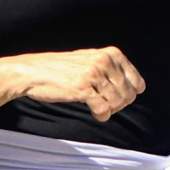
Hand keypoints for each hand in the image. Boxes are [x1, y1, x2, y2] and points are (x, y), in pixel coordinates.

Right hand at [12, 47, 144, 121]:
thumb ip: (112, 69)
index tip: (116, 98)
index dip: (129, 95)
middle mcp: (104, 61)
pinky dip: (102, 115)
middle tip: (106, 106)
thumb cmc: (62, 69)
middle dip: (119, 105)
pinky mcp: (82, 88)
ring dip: (110, 110)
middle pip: (128, 95)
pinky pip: (103, 109)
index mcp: (111, 53)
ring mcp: (94, 74)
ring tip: (99, 108)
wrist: (33, 72)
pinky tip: (95, 114)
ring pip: (117, 103)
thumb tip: (136, 89)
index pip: (137, 83)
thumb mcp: (91, 60)